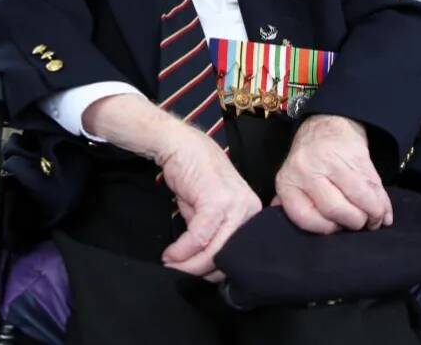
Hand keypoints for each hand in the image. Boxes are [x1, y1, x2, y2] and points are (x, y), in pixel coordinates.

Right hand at [159, 127, 261, 281]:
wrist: (181, 144)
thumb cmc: (193, 175)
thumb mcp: (207, 209)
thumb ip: (212, 233)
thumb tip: (204, 264)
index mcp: (251, 212)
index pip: (238, 252)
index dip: (215, 269)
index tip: (195, 275)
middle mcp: (249, 209)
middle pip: (228, 256)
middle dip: (201, 271)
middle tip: (178, 273)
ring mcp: (236, 205)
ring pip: (214, 251)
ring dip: (188, 264)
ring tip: (170, 264)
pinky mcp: (217, 202)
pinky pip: (199, 238)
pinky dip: (181, 251)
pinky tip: (169, 254)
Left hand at [273, 114, 391, 234]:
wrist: (327, 122)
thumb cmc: (309, 159)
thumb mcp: (292, 179)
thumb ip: (294, 204)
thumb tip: (294, 231)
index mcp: (288, 181)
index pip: (305, 217)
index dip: (326, 228)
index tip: (337, 228)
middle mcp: (307, 170)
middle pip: (335, 209)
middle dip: (354, 222)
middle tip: (360, 224)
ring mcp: (333, 161)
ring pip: (359, 197)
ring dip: (373, 213)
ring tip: (376, 219)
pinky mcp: (356, 155)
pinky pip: (373, 185)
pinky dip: (383, 203)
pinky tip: (384, 212)